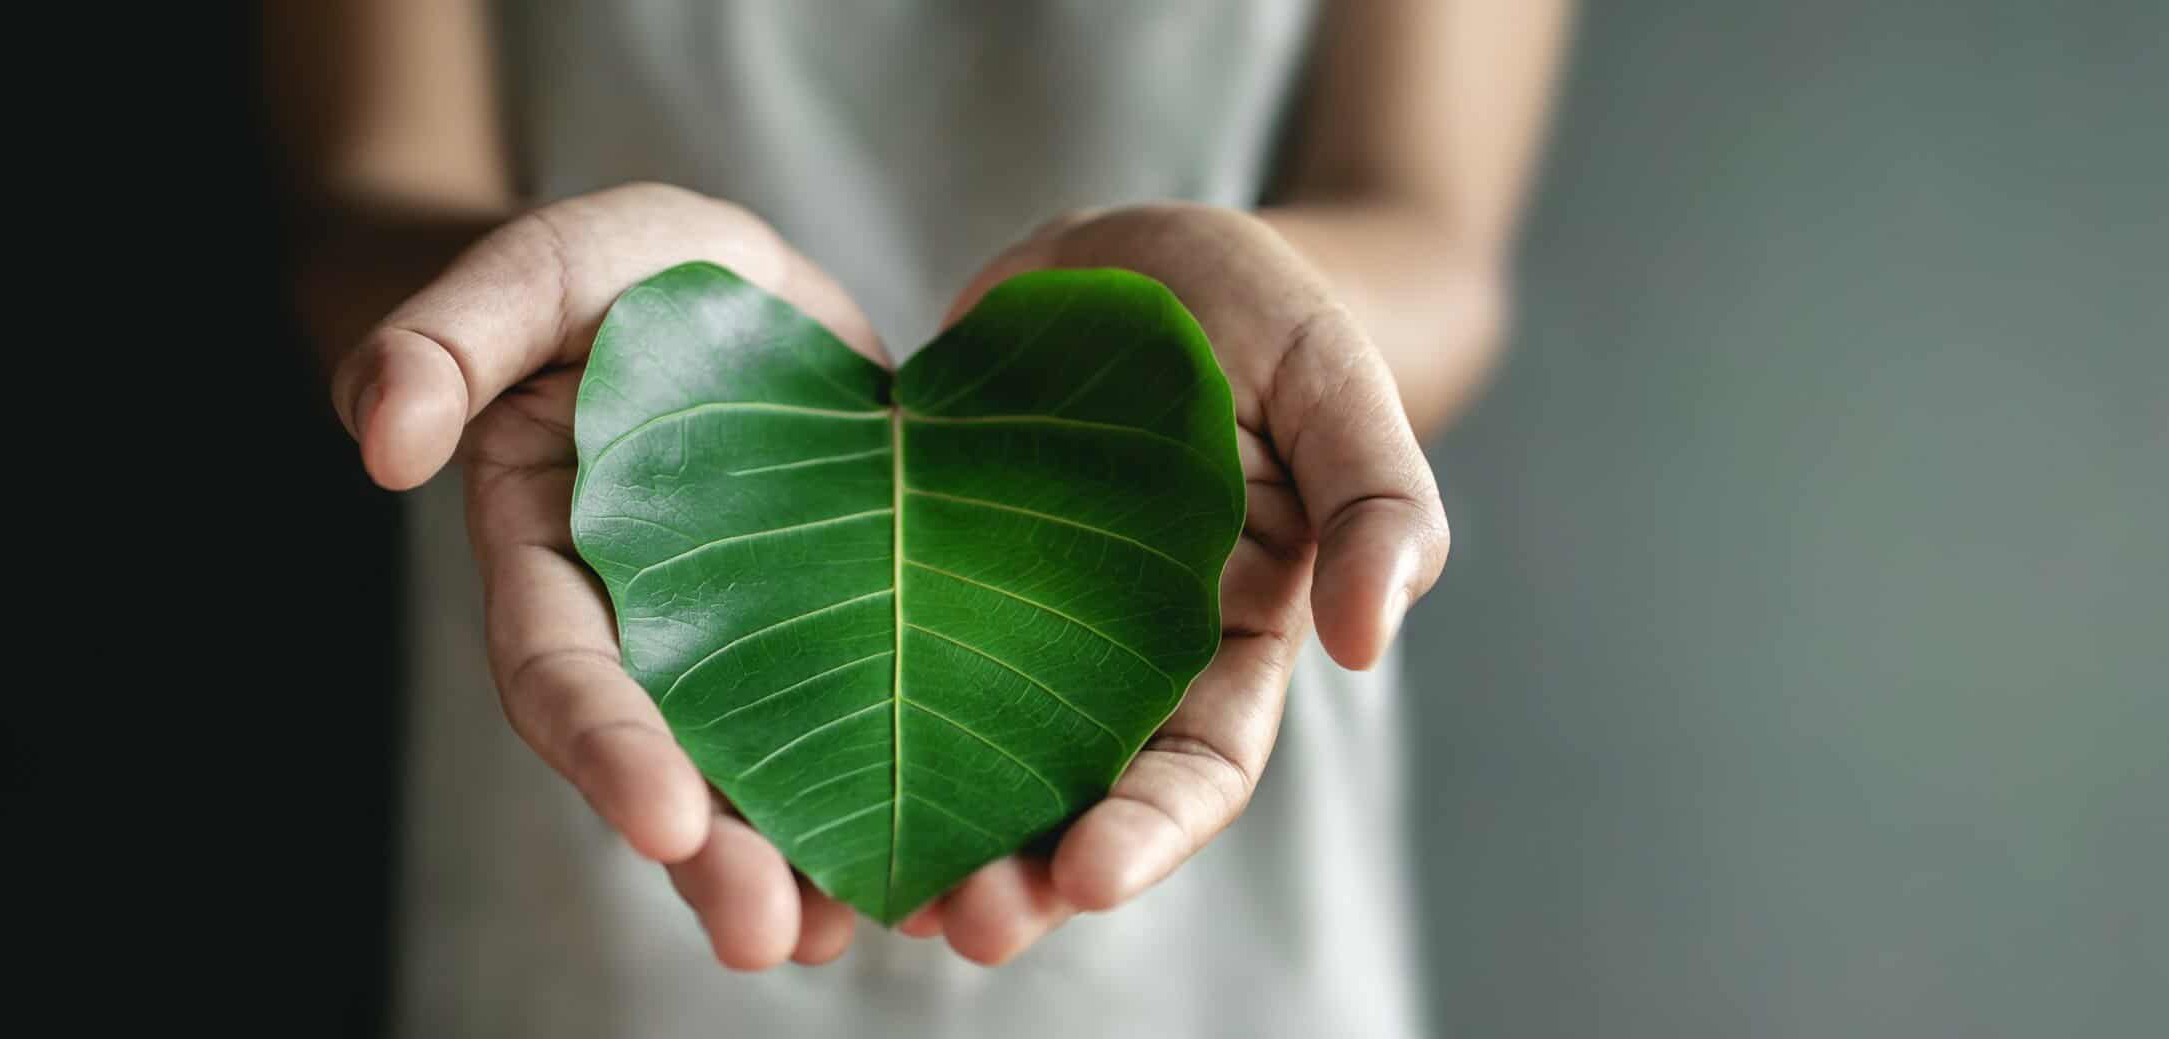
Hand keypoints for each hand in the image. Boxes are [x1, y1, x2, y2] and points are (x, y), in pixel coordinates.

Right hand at [332, 182, 886, 969]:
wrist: (725, 284)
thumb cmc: (618, 272)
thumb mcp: (542, 265)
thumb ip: (452, 335)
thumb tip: (376, 440)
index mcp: (550, 557)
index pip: (561, 668)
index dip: (606, 744)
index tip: (664, 819)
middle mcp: (641, 629)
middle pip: (660, 762)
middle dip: (710, 856)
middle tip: (767, 934)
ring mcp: (739, 642)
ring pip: (756, 778)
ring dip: (797, 868)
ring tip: (847, 934)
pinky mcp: (834, 633)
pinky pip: (853, 733)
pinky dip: (883, 802)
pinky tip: (935, 877)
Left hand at [891, 204, 1450, 963]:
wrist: (1128, 250)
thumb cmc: (1259, 310)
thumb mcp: (1334, 381)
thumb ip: (1377, 497)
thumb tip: (1379, 638)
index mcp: (1227, 636)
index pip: (1199, 767)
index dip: (1149, 831)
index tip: (1087, 878)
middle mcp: (1115, 656)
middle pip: (1074, 798)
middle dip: (1024, 875)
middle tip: (962, 924)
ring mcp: (1012, 620)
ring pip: (969, 755)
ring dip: (929, 832)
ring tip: (873, 896)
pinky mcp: (921, 569)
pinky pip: (880, 655)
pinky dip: (845, 723)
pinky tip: (789, 778)